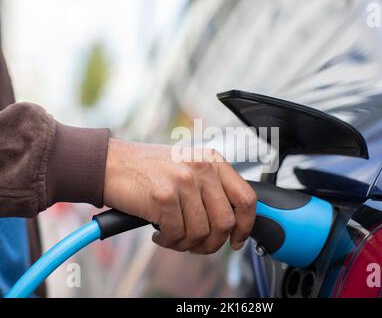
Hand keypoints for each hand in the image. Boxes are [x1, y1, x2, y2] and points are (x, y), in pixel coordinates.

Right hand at [103, 139, 256, 253]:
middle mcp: (202, 168)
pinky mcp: (164, 198)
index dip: (245, 226)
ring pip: (201, 233)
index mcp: (213, 160)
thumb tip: (232, 222)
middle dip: (212, 243)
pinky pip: (177, 235)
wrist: (110, 163)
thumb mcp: (188, 166)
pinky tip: (159, 233)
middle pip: (225, 222)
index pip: (246, 198)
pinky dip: (169, 242)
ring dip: (186, 244)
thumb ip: (211, 188)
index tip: (236, 240)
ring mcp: (183, 182)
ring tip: (173, 236)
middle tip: (197, 245)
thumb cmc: (149, 169)